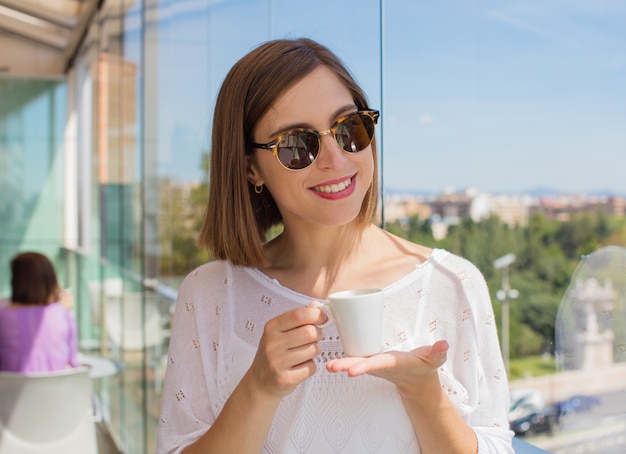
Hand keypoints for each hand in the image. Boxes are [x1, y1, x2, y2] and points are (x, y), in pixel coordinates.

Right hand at [246, 302, 326, 399]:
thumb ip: (298, 318)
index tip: (323, 317)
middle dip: (318, 334)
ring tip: (304, 353)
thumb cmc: (274, 353)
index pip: (298, 315)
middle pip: (309, 332)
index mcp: (271, 328)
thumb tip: (317, 305)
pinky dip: (310, 367)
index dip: (316, 314)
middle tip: (315, 337)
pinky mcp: (285, 379)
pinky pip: (311, 367)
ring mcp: (278, 362)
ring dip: (314, 351)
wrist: (260, 381)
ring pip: (313, 350)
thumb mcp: (280, 332)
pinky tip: (300, 367)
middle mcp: (272, 344)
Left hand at [325, 340, 448, 391]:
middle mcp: (381, 365)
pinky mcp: (371, 362)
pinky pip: (355, 359)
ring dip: (341, 364)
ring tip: (328, 366)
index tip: (351, 371)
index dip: (365, 365)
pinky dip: (343, 359)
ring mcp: (375, 365)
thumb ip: (439, 352)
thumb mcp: (435, 360)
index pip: (378, 363)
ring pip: (356, 363)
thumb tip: (444, 345)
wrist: (417, 380)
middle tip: (332, 367)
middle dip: (347, 366)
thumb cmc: (424, 366)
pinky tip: (330, 358)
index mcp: (394, 363)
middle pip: (362, 365)